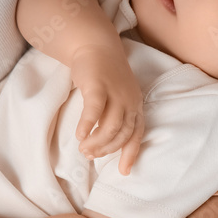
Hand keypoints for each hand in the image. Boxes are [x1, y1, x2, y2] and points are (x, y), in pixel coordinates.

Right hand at [69, 44, 144, 174]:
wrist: (96, 45)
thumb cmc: (105, 76)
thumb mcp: (117, 96)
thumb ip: (115, 116)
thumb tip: (105, 143)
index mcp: (136, 104)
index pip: (137, 134)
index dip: (131, 154)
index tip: (124, 172)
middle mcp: (129, 100)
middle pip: (122, 133)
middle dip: (106, 149)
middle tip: (90, 156)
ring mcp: (115, 92)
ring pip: (110, 126)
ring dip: (96, 142)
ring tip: (83, 149)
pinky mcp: (98, 85)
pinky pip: (94, 111)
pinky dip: (87, 126)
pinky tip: (80, 135)